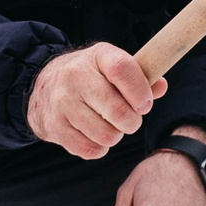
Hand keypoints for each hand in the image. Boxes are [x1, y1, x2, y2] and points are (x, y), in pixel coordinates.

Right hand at [28, 42, 163, 159]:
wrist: (44, 86)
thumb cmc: (90, 77)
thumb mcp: (112, 66)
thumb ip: (140, 77)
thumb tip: (160, 87)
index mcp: (97, 56)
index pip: (122, 69)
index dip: (140, 91)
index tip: (144, 104)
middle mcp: (75, 75)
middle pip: (118, 111)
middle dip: (132, 122)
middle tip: (128, 119)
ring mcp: (62, 102)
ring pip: (106, 135)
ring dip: (115, 136)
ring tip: (108, 125)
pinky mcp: (54, 126)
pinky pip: (90, 150)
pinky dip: (98, 148)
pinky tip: (94, 134)